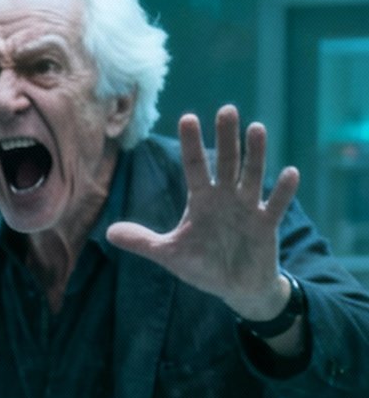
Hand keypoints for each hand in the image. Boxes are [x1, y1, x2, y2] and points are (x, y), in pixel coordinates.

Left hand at [105, 109, 300, 322]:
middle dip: (226, 138)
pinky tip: (290, 172)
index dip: (191, 144)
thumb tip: (108, 233)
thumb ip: (142, 241)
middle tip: (227, 110)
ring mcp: (248, 209)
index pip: (194, 166)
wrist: (236, 287)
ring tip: (256, 128)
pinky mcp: (266, 225)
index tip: (188, 117)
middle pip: (226, 162)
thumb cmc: (203, 265)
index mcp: (201, 200)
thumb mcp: (169, 254)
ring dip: (255, 154)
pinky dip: (283, 191)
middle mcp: (225, 197)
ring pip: (252, 175)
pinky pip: (276, 205)